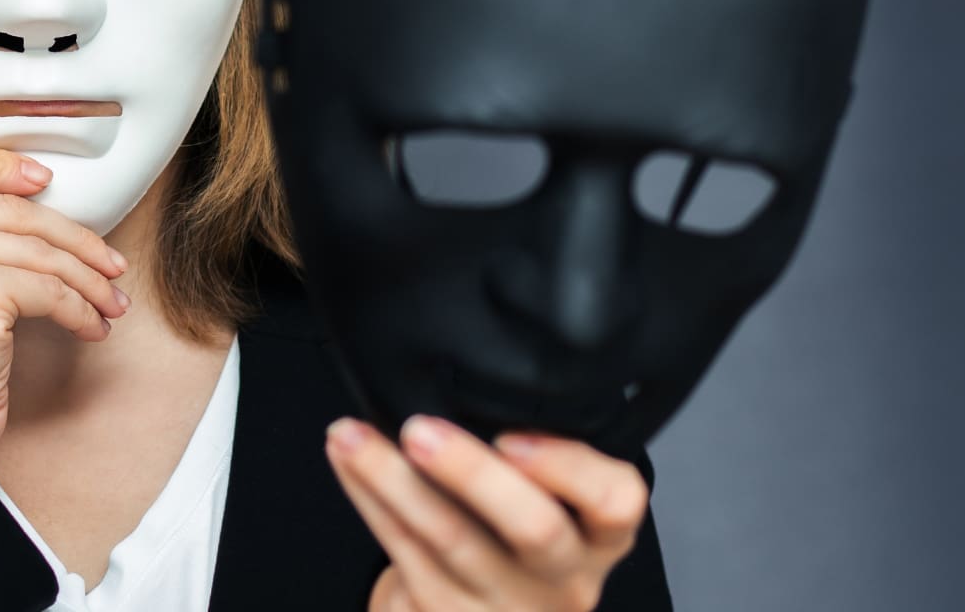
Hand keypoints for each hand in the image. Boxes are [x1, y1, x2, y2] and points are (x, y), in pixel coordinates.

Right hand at [0, 110, 131, 458]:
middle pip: (11, 206)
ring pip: (38, 249)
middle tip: (109, 264)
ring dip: (88, 278)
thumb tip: (34, 183)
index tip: (37, 182)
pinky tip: (93, 326)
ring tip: (108, 300)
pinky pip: (48, 289)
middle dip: (75, 239)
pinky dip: (82, 309)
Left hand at [326, 415, 647, 611]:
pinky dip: (367, 497)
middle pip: (534, 529)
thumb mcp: (549, 507)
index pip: (617, 501)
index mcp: (599, 539)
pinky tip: (346, 461)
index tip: (513, 435)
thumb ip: (534, 460)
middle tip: (420, 431)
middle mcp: (562, 580)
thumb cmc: (512, 546)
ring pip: (449, 541)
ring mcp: (504, 608)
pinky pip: (401, 550)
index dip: (571, 468)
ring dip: (390, 479)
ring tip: (351, 436)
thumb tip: (469, 375)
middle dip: (472, 474)